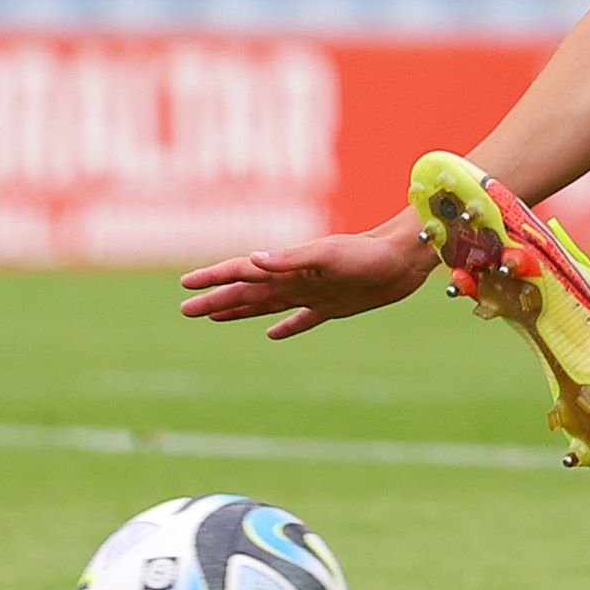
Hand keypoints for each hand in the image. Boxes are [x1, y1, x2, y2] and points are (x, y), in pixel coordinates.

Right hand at [178, 220, 438, 339]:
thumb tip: (253, 260)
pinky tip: (271, 335)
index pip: (242, 272)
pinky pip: (301, 320)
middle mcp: (295, 280)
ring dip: (239, 310)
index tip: (186, 285)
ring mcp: (312, 294)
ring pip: (266, 305)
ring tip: (215, 317)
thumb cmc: (367, 254)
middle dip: (216, 300)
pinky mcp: (332, 308)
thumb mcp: (328, 255)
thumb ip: (291, 259)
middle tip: (186, 309)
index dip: (213, 278)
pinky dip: (285, 327)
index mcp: (288, 266)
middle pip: (246, 292)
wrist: (403, 259)